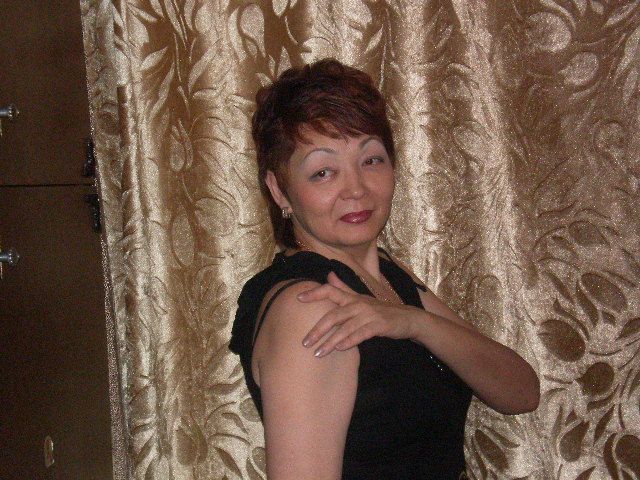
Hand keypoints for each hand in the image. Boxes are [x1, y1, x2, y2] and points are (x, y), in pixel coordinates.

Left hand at [297, 271, 423, 356]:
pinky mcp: (379, 325)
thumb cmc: (380, 310)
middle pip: (333, 315)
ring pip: (345, 327)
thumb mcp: (361, 298)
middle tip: (304, 342)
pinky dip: (349, 341)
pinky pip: (361, 334)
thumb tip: (328, 274)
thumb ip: (343, 288)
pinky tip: (340, 349)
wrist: (407, 318)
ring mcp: (369, 314)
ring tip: (317, 353)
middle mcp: (358, 303)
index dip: (314, 293)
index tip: (298, 298)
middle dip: (317, 330)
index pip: (330, 290)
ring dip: (330, 341)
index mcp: (352, 297)